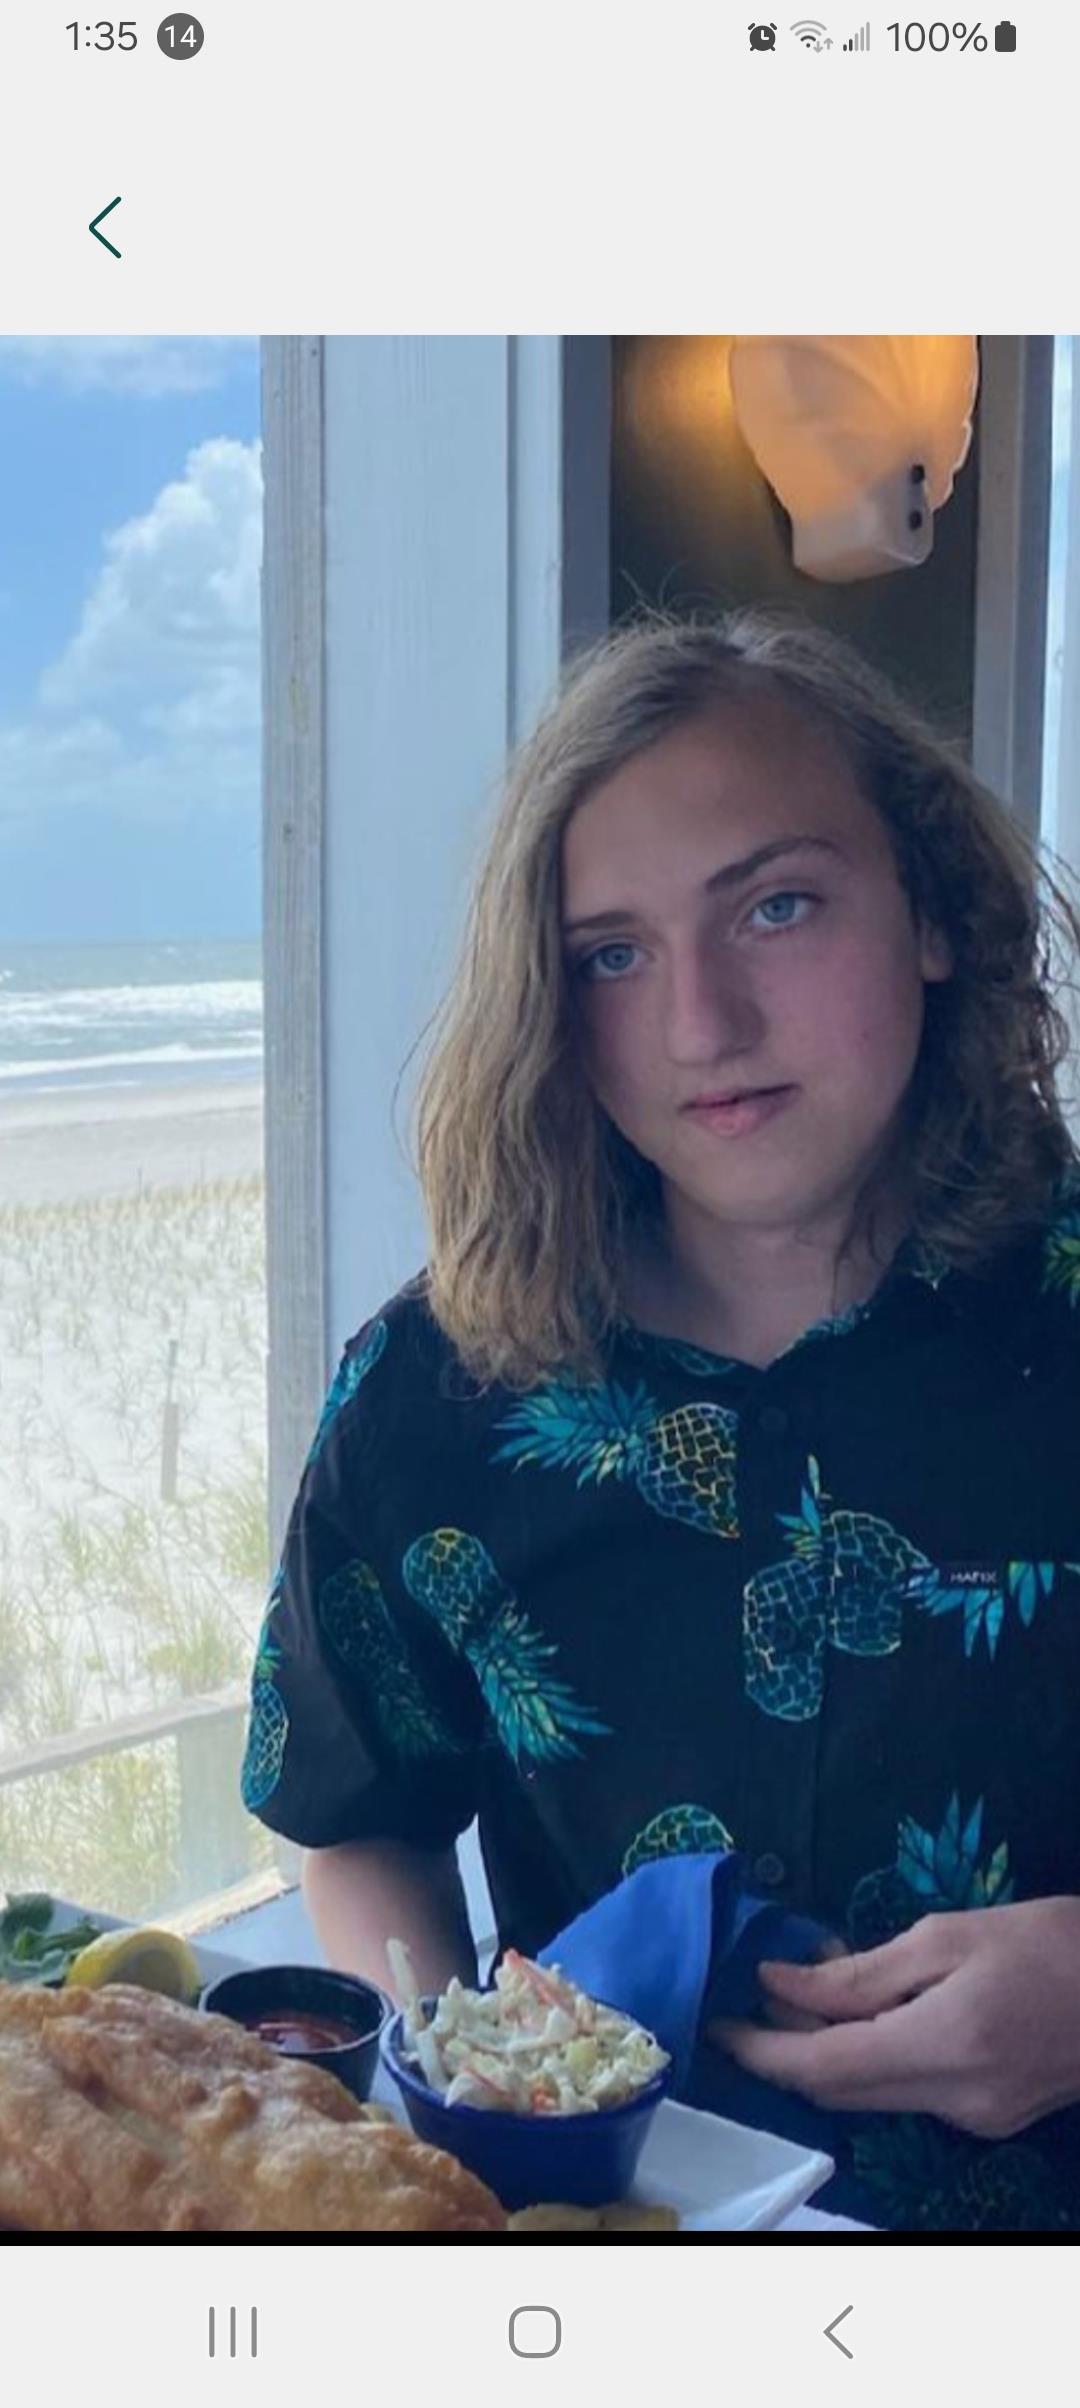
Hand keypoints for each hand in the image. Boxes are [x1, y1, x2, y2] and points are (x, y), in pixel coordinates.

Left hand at [710, 1899, 1079, 2138]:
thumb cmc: (1049, 1940)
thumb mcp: (949, 1934)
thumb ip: (860, 1971)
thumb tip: (780, 1983)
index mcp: (944, 2045)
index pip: (823, 2068)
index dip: (761, 2051)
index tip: (718, 2020)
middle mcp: (955, 2100)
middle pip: (839, 2093)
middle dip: (783, 2054)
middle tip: (748, 2005)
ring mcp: (975, 2120)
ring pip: (871, 2098)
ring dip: (826, 2056)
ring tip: (802, 1999)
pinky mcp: (990, 2121)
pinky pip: (908, 2096)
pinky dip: (873, 2060)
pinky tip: (866, 2017)